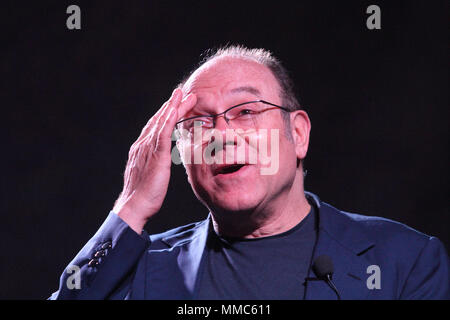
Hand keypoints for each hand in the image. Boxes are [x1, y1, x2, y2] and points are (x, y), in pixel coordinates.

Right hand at [113, 88, 196, 232]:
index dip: (165, 115)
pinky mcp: (154, 155)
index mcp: (142, 149)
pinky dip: (168, 119)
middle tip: (181, 92)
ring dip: (172, 106)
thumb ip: (155, 164)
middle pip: (158, 120)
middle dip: (170, 105)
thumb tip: (161, 162)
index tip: (175, 105)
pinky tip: (175, 109)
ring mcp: (147, 148)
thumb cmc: (143, 196)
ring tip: (183, 94)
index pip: (155, 127)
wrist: (134, 206)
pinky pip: (162, 132)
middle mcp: (142, 145)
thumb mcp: (151, 175)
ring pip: (161, 122)